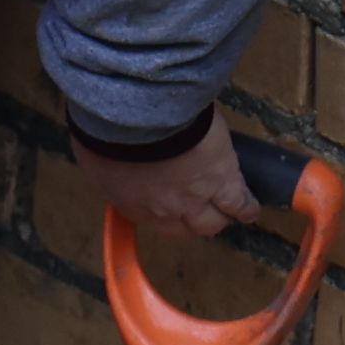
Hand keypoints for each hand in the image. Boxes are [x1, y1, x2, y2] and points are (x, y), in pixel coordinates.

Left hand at [76, 124, 267, 248]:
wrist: (139, 116)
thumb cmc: (108, 128)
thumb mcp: (94, 150)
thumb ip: (104, 161)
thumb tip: (102, 155)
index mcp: (130, 202)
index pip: (149, 218)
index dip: (161, 212)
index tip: (164, 205)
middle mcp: (162, 209)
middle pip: (183, 228)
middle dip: (189, 221)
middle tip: (196, 212)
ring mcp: (194, 198)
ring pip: (211, 221)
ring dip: (219, 216)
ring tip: (230, 213)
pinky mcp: (221, 181)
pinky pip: (239, 202)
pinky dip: (246, 207)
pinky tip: (250, 210)